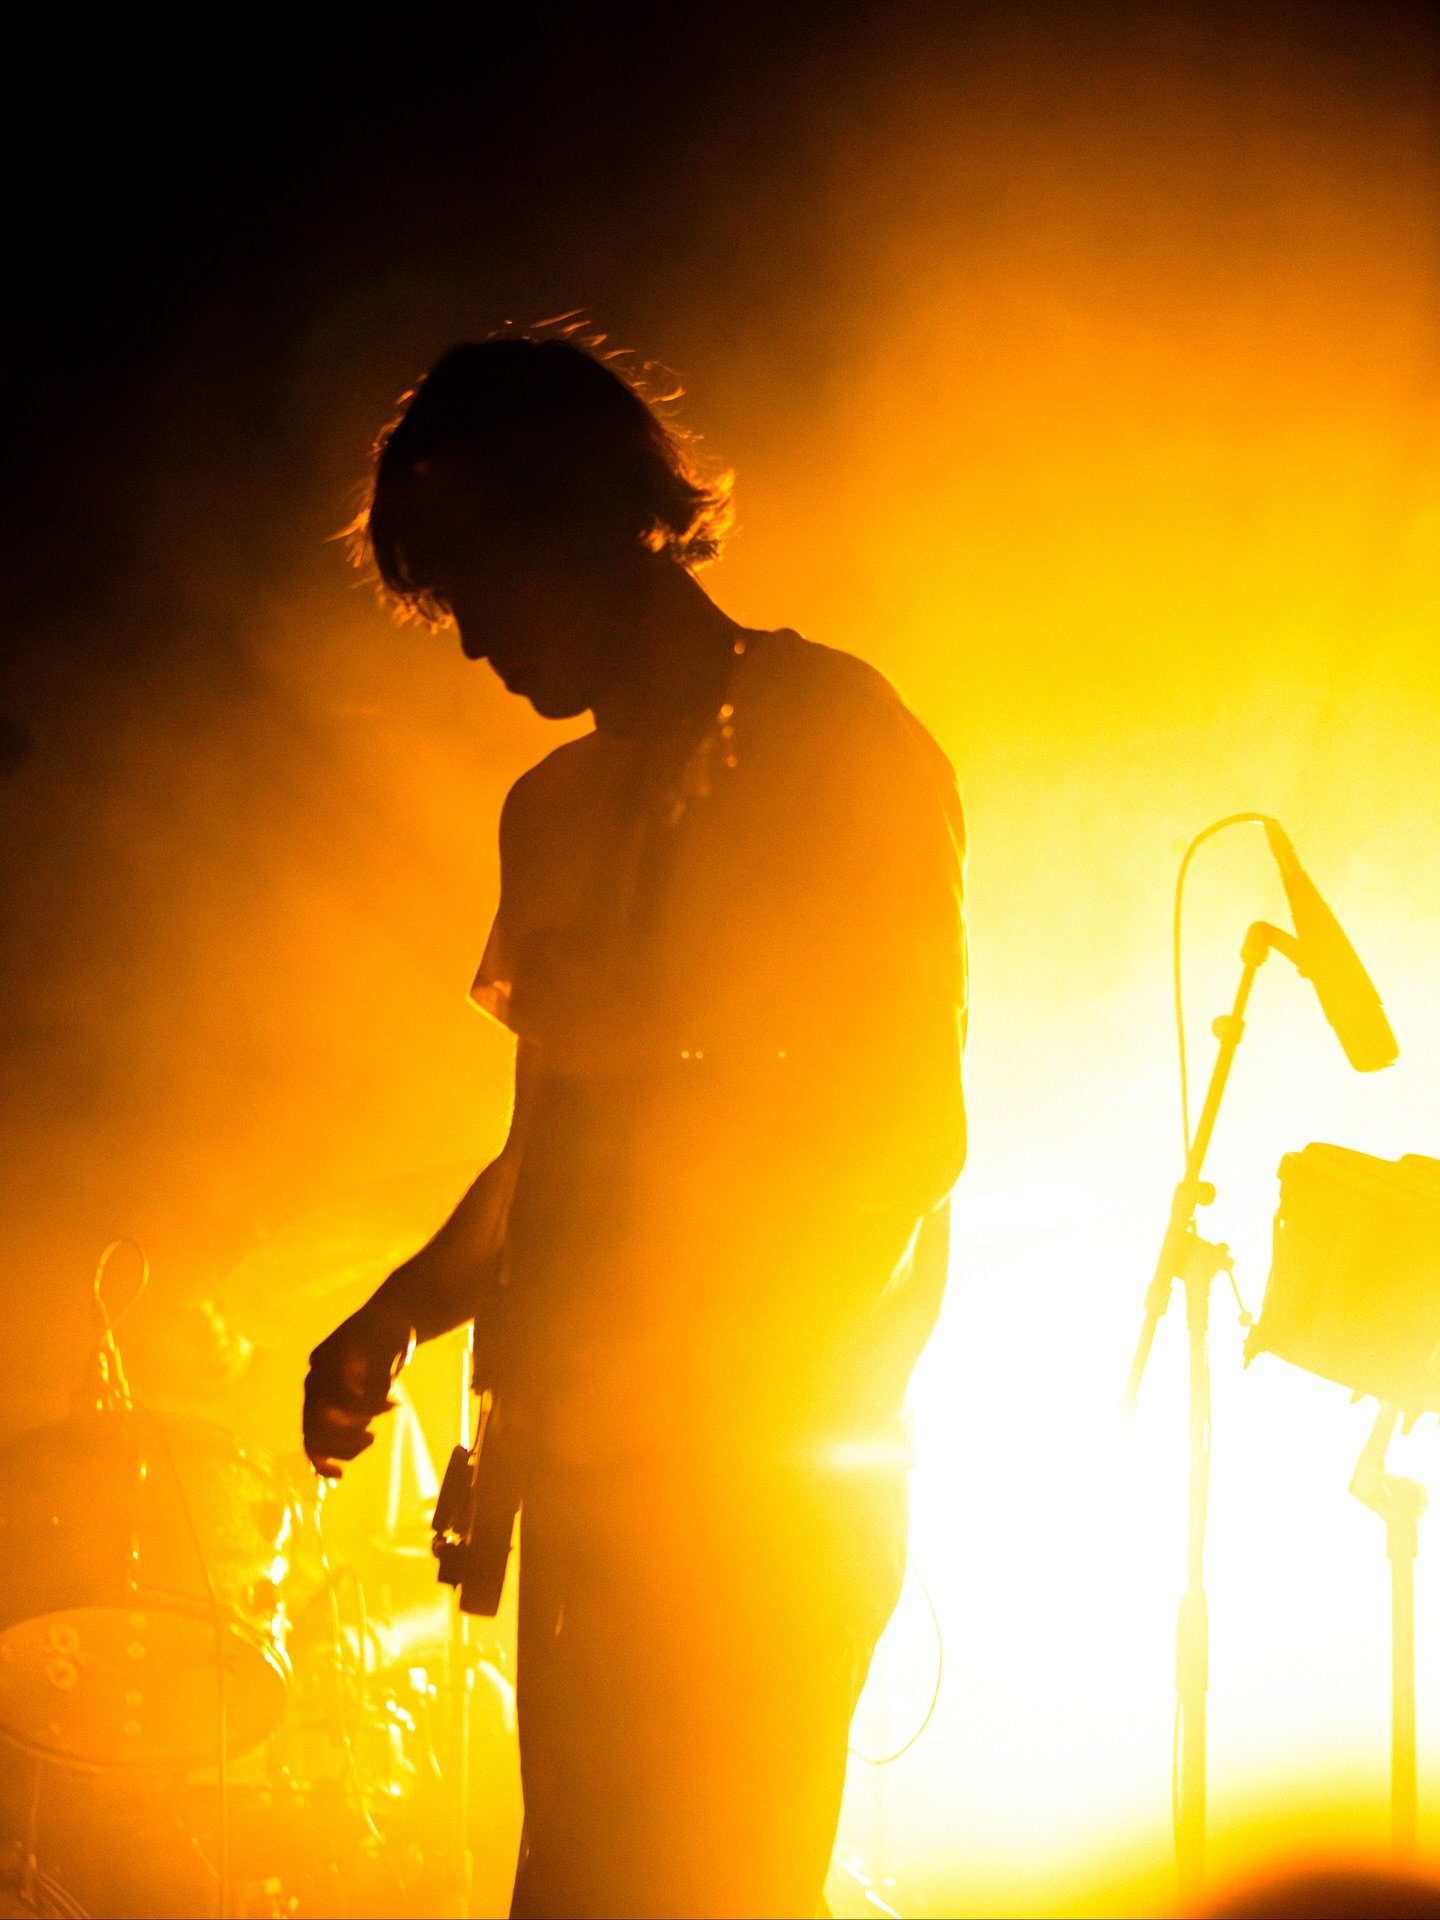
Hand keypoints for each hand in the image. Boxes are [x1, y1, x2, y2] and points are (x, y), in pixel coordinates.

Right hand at [303, 1300, 414, 1478]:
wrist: (385, 1325)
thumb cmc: (390, 1332)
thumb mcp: (394, 1344)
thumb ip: (381, 1372)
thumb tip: (377, 1398)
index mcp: (327, 1358)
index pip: (336, 1394)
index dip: (365, 1406)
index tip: (394, 1404)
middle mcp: (315, 1378)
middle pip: (315, 1419)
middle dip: (343, 1435)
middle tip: (373, 1436)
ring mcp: (317, 1396)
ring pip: (313, 1435)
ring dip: (338, 1449)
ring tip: (369, 1440)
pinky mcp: (324, 1411)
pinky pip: (315, 1441)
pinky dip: (323, 1461)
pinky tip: (339, 1475)